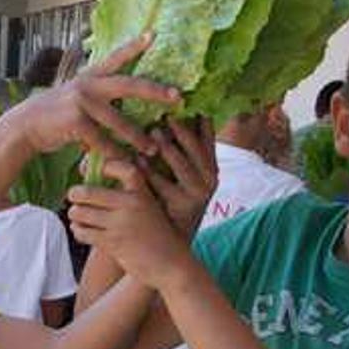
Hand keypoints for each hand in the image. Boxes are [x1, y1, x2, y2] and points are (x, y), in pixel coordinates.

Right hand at [4, 34, 179, 158]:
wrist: (24, 127)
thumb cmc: (55, 117)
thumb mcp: (74, 97)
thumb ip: (97, 96)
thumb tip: (124, 101)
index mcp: (89, 76)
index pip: (115, 57)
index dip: (134, 46)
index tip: (154, 34)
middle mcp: (87, 84)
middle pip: (128, 85)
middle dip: (154, 90)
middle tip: (177, 96)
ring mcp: (80, 101)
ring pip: (118, 121)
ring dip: (137, 136)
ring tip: (152, 147)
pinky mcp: (75, 121)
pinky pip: (102, 140)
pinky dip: (114, 152)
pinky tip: (125, 160)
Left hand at [67, 160, 193, 288]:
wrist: (171, 265)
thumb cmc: (160, 234)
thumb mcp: (153, 207)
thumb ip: (132, 192)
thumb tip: (101, 172)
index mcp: (143, 192)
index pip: (119, 168)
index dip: (104, 166)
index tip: (97, 171)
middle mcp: (131, 205)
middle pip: (87, 192)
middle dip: (75, 194)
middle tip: (74, 196)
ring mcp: (120, 224)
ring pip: (80, 213)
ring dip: (74, 214)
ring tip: (77, 215)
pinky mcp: (112, 243)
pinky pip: (83, 232)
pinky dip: (78, 230)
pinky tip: (82, 230)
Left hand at [141, 117, 217, 236]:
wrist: (169, 246)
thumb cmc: (173, 201)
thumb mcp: (187, 176)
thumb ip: (184, 150)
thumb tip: (180, 112)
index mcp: (212, 168)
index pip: (207, 137)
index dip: (196, 119)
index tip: (180, 103)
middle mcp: (208, 181)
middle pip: (195, 148)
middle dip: (180, 130)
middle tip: (163, 114)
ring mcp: (196, 196)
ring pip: (181, 165)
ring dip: (166, 147)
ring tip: (151, 132)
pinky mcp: (180, 208)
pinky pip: (163, 185)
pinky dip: (150, 170)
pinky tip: (136, 160)